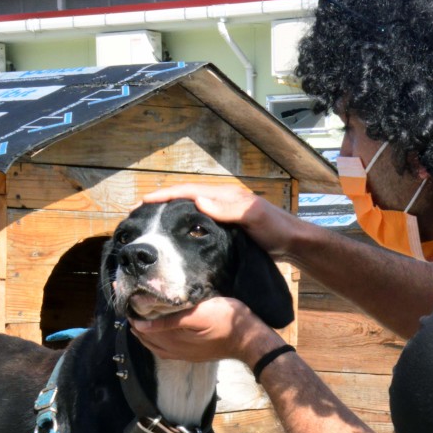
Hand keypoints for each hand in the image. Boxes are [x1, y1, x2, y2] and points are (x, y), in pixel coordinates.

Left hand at [129, 296, 277, 364]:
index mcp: (173, 339)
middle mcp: (175, 350)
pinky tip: (157, 336)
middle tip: (128, 306)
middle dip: (135, 323)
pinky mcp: (192, 355)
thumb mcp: (197, 314)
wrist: (248, 339)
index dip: (132, 312)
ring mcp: (184, 354)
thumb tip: (141, 324)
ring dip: (144, 335)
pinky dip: (155, 342)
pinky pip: (165, 351)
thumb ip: (168, 320)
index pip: (143, 327)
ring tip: (138, 321)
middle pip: (146, 338)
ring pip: (154, 346)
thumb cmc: (226, 321)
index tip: (124, 296)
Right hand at [142, 184, 299, 258]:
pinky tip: (175, 235)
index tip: (144, 201)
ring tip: (151, 222)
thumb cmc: (276, 228)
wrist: (292, 242)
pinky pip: (199, 222)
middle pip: (186, 198)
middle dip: (162, 202)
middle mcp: (221, 201)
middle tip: (139, 211)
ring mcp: (223, 214)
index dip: (166, 195)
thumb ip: (229, 209)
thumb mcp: (253, 217)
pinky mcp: (226, 227)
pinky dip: (183, 224)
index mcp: (224, 195)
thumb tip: (199, 200)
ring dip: (171, 213)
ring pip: (190, 210)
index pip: (189, 191)